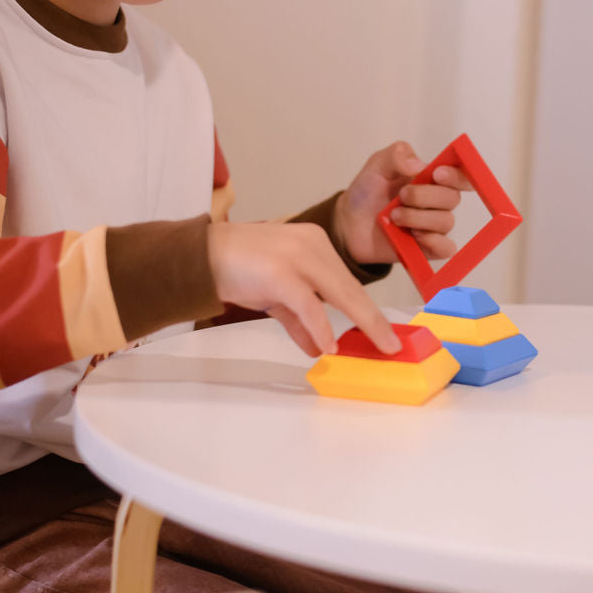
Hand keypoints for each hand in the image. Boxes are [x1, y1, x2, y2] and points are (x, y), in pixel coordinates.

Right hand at [207, 220, 400, 356]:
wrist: (200, 257)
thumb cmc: (239, 270)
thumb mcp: (277, 296)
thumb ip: (300, 319)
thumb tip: (318, 348)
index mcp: (315, 244)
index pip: (348, 282)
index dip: (368, 311)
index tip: (384, 332)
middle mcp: (312, 245)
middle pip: (351, 289)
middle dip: (374, 320)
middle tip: (392, 345)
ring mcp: (297, 256)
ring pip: (339, 293)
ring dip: (362, 323)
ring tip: (379, 345)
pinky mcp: (279, 272)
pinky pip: (307, 303)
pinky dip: (320, 326)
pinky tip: (328, 345)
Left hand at [334, 140, 468, 266]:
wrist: (349, 223)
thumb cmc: (367, 192)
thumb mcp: (377, 165)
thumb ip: (397, 155)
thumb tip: (419, 165)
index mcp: (431, 179)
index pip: (461, 176)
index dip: (456, 175)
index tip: (436, 174)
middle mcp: (437, 202)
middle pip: (452, 198)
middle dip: (424, 196)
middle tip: (400, 196)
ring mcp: (434, 227)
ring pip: (446, 222)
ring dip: (417, 218)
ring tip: (394, 217)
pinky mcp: (428, 249)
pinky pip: (446, 248)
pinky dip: (433, 241)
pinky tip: (413, 236)